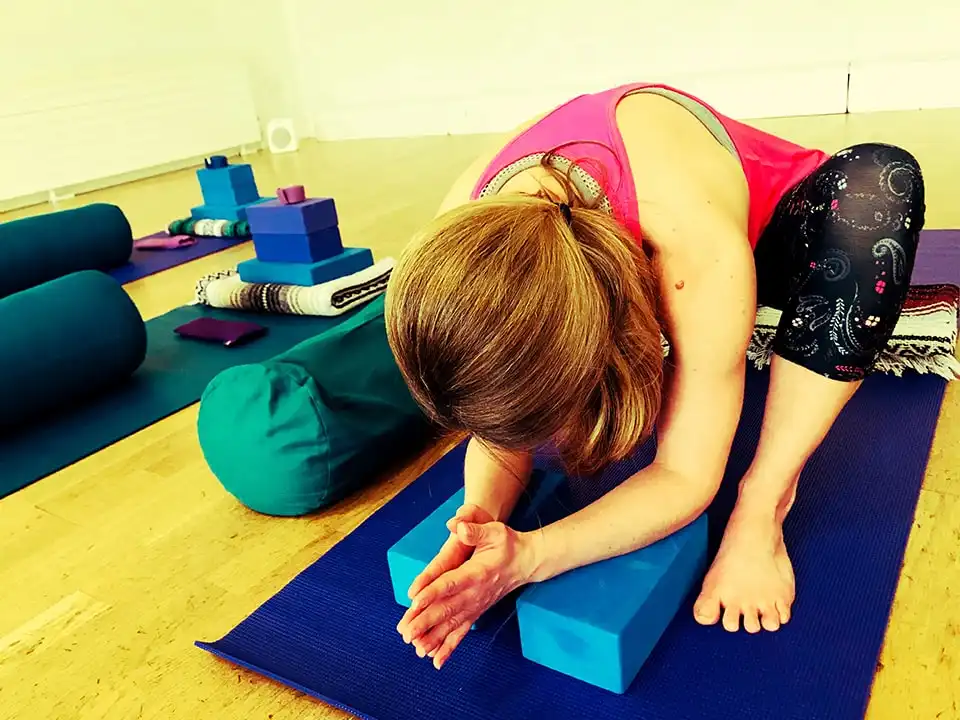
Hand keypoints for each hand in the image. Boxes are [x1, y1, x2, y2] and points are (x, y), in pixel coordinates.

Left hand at [397, 519, 538, 668]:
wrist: (527, 562)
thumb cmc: (508, 544)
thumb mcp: (494, 531)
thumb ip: (474, 530)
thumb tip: (457, 526)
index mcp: (475, 573)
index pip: (450, 584)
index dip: (432, 592)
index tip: (414, 601)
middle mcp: (475, 594)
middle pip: (446, 609)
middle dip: (424, 621)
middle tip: (405, 631)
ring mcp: (476, 606)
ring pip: (451, 625)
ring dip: (432, 637)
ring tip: (414, 647)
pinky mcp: (477, 612)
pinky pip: (461, 633)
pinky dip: (448, 647)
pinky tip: (435, 661)